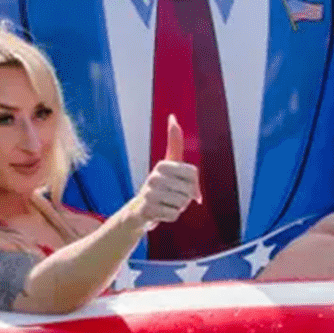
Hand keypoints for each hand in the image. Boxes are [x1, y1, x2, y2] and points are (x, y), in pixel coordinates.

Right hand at [130, 114, 200, 228]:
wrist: (140, 211)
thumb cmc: (161, 185)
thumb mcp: (170, 162)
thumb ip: (174, 141)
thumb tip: (172, 116)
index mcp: (163, 165)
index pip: (193, 173)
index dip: (193, 182)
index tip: (181, 183)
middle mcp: (154, 177)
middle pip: (188, 190)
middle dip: (185, 197)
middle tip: (172, 196)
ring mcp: (149, 194)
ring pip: (182, 203)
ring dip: (178, 207)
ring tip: (166, 204)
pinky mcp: (146, 210)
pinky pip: (174, 215)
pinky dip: (171, 216)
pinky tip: (160, 213)